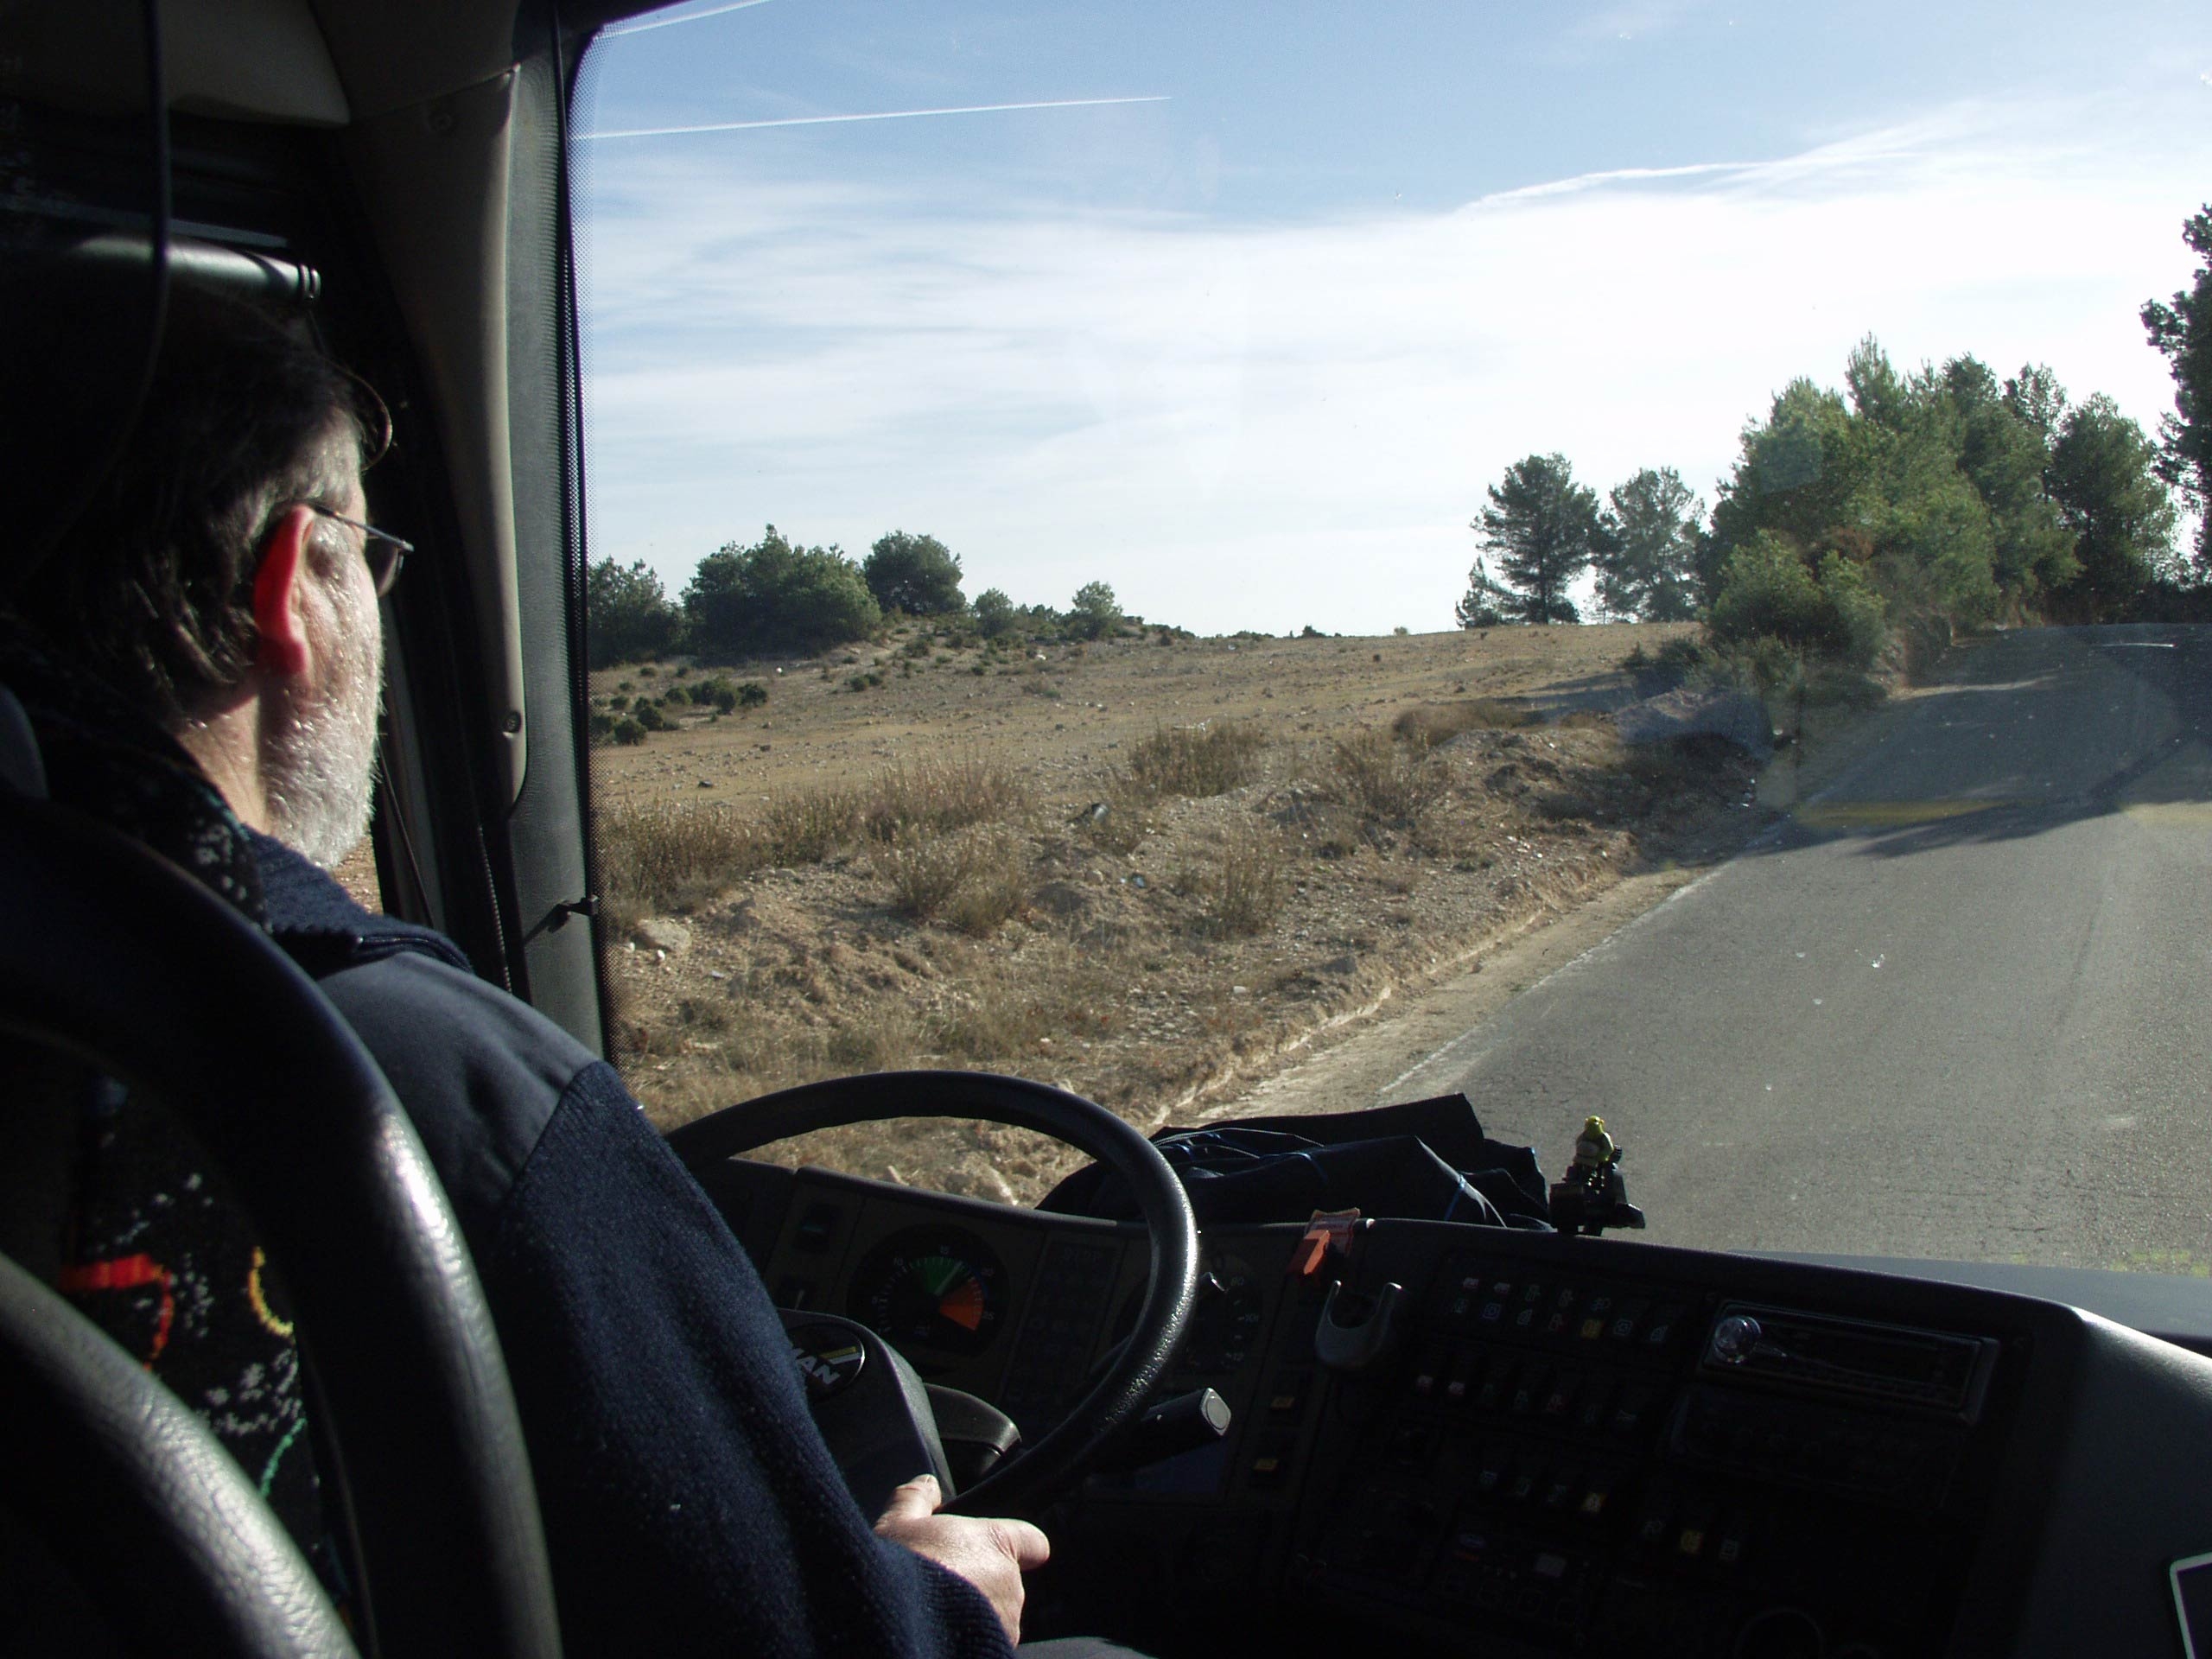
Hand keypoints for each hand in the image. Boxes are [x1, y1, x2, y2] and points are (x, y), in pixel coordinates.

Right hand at [874, 1473, 1049, 1644]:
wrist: (890, 1627)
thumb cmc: (896, 1573)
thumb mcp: (897, 1523)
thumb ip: (918, 1499)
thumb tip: (927, 1485)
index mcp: (995, 1543)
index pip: (1032, 1541)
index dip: (1018, 1546)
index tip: (999, 1551)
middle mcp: (1010, 1584)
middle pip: (1005, 1581)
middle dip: (980, 1584)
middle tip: (942, 1586)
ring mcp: (1006, 1624)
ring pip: (997, 1616)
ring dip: (976, 1615)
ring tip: (937, 1612)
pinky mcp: (997, 1651)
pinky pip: (988, 1640)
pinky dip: (970, 1638)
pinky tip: (941, 1633)